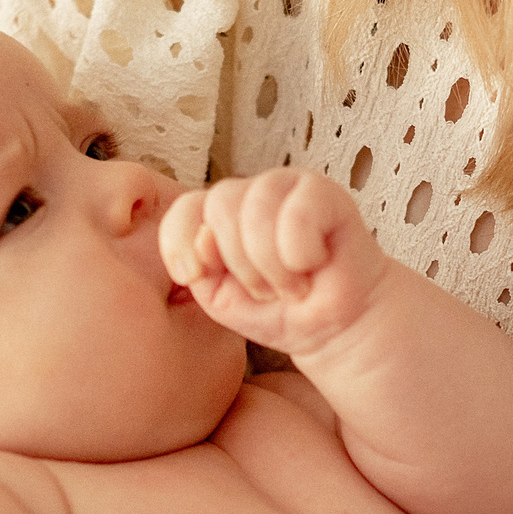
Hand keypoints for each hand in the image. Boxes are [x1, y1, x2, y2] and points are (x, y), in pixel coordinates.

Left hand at [159, 169, 388, 355]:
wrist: (335, 327)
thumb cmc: (281, 311)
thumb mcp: (221, 299)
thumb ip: (200, 269)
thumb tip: (204, 236)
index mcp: (219, 216)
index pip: (184, 208)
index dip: (178, 240)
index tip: (192, 277)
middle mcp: (250, 194)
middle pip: (219, 206)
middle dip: (240, 263)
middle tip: (266, 290)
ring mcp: (286, 186)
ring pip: (255, 209)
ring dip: (272, 264)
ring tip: (292, 285)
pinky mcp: (322, 191)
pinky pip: (297, 213)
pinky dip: (301, 252)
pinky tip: (314, 265)